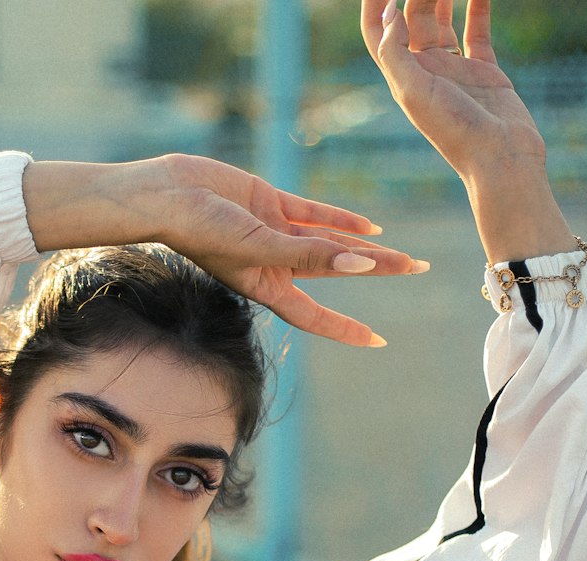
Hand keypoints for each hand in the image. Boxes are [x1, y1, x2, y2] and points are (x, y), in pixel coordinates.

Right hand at [23, 156, 429, 348]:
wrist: (166, 194)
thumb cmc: (200, 231)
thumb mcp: (259, 246)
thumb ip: (310, 254)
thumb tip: (361, 261)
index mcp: (268, 286)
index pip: (318, 316)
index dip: (348, 329)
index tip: (378, 340)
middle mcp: (276, 264)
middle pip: (338, 272)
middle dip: (379, 272)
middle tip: (420, 269)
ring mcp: (276, 233)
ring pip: (331, 242)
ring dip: (365, 246)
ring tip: (402, 253)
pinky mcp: (271, 203)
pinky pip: (314, 214)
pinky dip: (341, 220)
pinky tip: (369, 227)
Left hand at [360, 0, 574, 260]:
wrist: (501, 158)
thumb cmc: (455, 132)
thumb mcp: (414, 93)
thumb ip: (396, 52)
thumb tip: (389, 11)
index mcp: (403, 78)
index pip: (379, 33)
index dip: (374, 4)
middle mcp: (425, 72)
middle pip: (412, 17)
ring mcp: (455, 70)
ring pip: (443, 18)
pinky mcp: (484, 71)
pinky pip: (477, 30)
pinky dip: (478, 5)